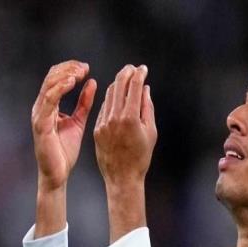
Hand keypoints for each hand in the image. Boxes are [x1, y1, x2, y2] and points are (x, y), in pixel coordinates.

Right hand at [32, 60, 96, 191]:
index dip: (70, 69)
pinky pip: (49, 101)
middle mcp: (41, 107)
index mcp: (48, 105)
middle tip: (85, 67)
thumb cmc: (65, 150)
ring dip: (65, 76)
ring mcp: (39, 114)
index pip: (56, 78)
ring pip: (49, 85)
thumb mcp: (78, 121)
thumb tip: (92, 82)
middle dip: (69, 69)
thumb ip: (84, 103)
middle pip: (51, 77)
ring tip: (80, 72)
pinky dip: (59, 89)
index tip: (86, 67)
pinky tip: (71, 83)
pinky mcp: (41, 124)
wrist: (57, 173)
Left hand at [93, 64, 156, 186]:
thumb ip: (147, 108)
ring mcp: (103, 123)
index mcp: (130, 117)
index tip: (143, 69)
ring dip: (117, 85)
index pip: (134, 86)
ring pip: (109, 95)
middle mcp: (114, 117)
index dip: (139, 74)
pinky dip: (111, 100)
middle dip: (126, 73)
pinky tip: (116, 98)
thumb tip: (145, 89)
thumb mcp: (151, 132)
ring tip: (125, 80)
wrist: (122, 177)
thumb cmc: (141, 157)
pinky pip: (104, 109)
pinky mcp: (97, 129)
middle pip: (119, 85)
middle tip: (133, 68)